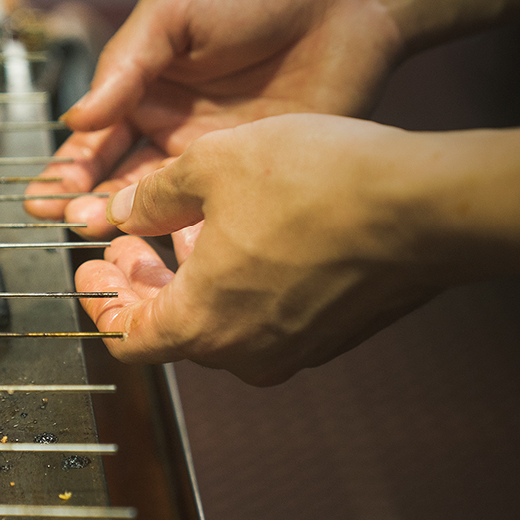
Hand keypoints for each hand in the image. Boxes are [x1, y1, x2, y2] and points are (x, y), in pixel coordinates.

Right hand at [25, 0, 402, 238]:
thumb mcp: (172, 8)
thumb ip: (125, 64)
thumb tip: (77, 118)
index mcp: (142, 88)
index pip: (92, 140)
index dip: (66, 169)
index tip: (43, 196)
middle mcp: (171, 129)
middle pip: (117, 181)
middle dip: (88, 204)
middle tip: (74, 220)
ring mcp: (212, 158)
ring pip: (158, 204)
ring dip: (128, 223)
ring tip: (106, 232)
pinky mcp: (253, 176)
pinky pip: (213, 213)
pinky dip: (186, 232)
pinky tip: (166, 244)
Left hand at [76, 114, 444, 384]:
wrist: (428, 205)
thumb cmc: (320, 184)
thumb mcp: (209, 167)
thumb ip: (152, 197)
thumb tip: (121, 212)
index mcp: (201, 324)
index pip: (125, 337)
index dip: (100, 302)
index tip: (91, 271)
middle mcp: (245, 352)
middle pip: (169, 330)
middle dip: (141, 284)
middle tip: (127, 245)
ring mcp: (294, 349)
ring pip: (220, 323)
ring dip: (190, 281)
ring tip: (185, 229)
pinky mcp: (333, 334)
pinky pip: (266, 318)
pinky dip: (239, 285)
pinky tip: (243, 236)